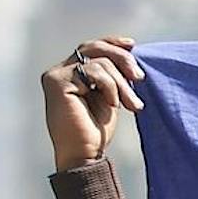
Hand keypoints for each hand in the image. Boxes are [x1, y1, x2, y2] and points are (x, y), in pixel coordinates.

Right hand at [40, 35, 143, 170]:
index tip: (133, 45)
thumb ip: (114, 77)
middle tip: (140, 78)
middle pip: (94, 48)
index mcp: (71, 73)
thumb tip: (131, 55)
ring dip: (121, 83)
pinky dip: (110, 87)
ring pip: (99, 61)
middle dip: (122, 60)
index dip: (112, 43)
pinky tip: (114, 105)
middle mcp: (60, 71)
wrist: (85, 155)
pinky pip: (93, 72)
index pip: (92, 48)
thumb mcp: (110, 97)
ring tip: (132, 105)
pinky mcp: (57, 82)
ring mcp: (56, 75)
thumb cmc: (96, 132)